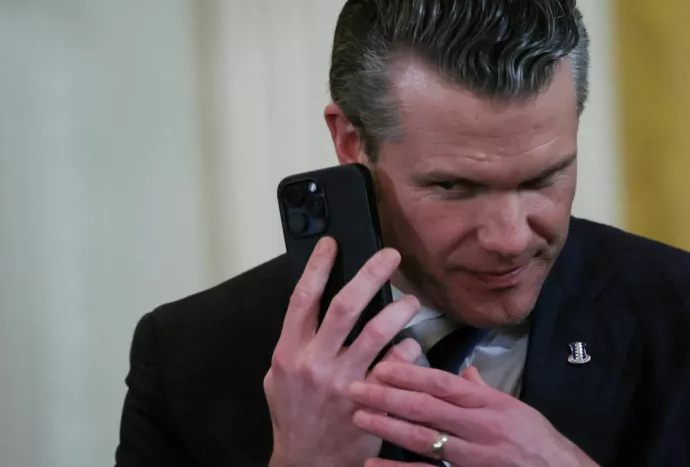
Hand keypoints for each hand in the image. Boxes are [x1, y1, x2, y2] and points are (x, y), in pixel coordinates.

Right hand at [264, 237, 421, 466]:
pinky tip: (410, 343)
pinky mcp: (370, 401)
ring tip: (411, 300)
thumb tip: (314, 306)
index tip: (332, 243)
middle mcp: (315, 363)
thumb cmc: (294, 415)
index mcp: (289, 352)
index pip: (302, 298)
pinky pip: (396, 366)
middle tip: (392, 256)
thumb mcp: (278, 377)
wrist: (307, 462)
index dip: (317, 266)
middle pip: (345, 306)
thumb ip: (296, 343)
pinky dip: (406, 350)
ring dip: (399, 310)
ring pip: (377, 333)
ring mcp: (344, 382)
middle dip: (370, 274)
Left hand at [347, 363, 599, 466]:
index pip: (443, 384)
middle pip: (426, 409)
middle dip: (388, 397)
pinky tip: (372, 465)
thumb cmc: (540, 443)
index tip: (381, 365)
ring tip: (359, 417)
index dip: (410, 374)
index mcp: (490, 405)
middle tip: (355, 387)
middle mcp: (480, 429)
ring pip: (423, 440)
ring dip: (387, 427)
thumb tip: (463, 372)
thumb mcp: (517, 409)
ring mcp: (472, 459)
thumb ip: (484, 392)